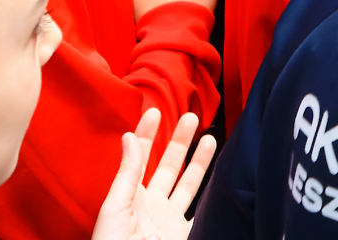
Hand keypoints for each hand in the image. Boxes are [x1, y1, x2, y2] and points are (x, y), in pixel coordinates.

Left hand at [95, 108, 215, 239]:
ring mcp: (170, 222)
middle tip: (191, 116)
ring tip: (211, 139)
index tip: (154, 111)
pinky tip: (222, 179)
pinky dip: (213, 196)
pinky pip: (203, 213)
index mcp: (131, 197)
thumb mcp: (115, 209)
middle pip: (168, 167)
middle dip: (179, 141)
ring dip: (199, 162)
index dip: (146, 134)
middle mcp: (152, 206)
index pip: (139, 158)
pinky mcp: (186, 235)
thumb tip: (128, 136)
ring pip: (189, 186)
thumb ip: (127, 173)